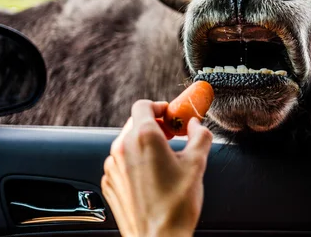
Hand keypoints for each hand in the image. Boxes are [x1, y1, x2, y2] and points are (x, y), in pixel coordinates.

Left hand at [101, 100, 212, 236]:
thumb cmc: (177, 205)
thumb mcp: (198, 163)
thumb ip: (200, 135)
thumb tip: (197, 126)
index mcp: (143, 137)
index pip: (144, 105)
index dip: (160, 106)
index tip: (172, 115)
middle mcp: (122, 149)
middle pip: (136, 122)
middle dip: (155, 124)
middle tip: (173, 135)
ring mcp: (113, 167)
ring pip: (128, 143)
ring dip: (145, 144)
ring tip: (166, 158)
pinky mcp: (110, 183)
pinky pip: (122, 163)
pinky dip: (136, 162)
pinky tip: (154, 176)